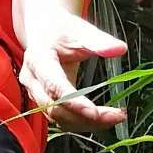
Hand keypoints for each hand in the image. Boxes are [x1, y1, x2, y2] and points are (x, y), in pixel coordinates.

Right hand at [18, 5, 126, 132]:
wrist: (44, 30)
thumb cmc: (60, 29)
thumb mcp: (79, 29)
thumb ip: (99, 41)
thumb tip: (120, 49)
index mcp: (38, 59)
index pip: (55, 86)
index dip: (74, 102)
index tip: (95, 112)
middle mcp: (33, 81)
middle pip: (56, 109)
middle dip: (86, 117)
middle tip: (117, 115)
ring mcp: (36, 94)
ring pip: (59, 118)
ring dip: (87, 123)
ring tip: (115, 117)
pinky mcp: (44, 102)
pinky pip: (61, 119)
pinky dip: (82, 122)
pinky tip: (103, 118)